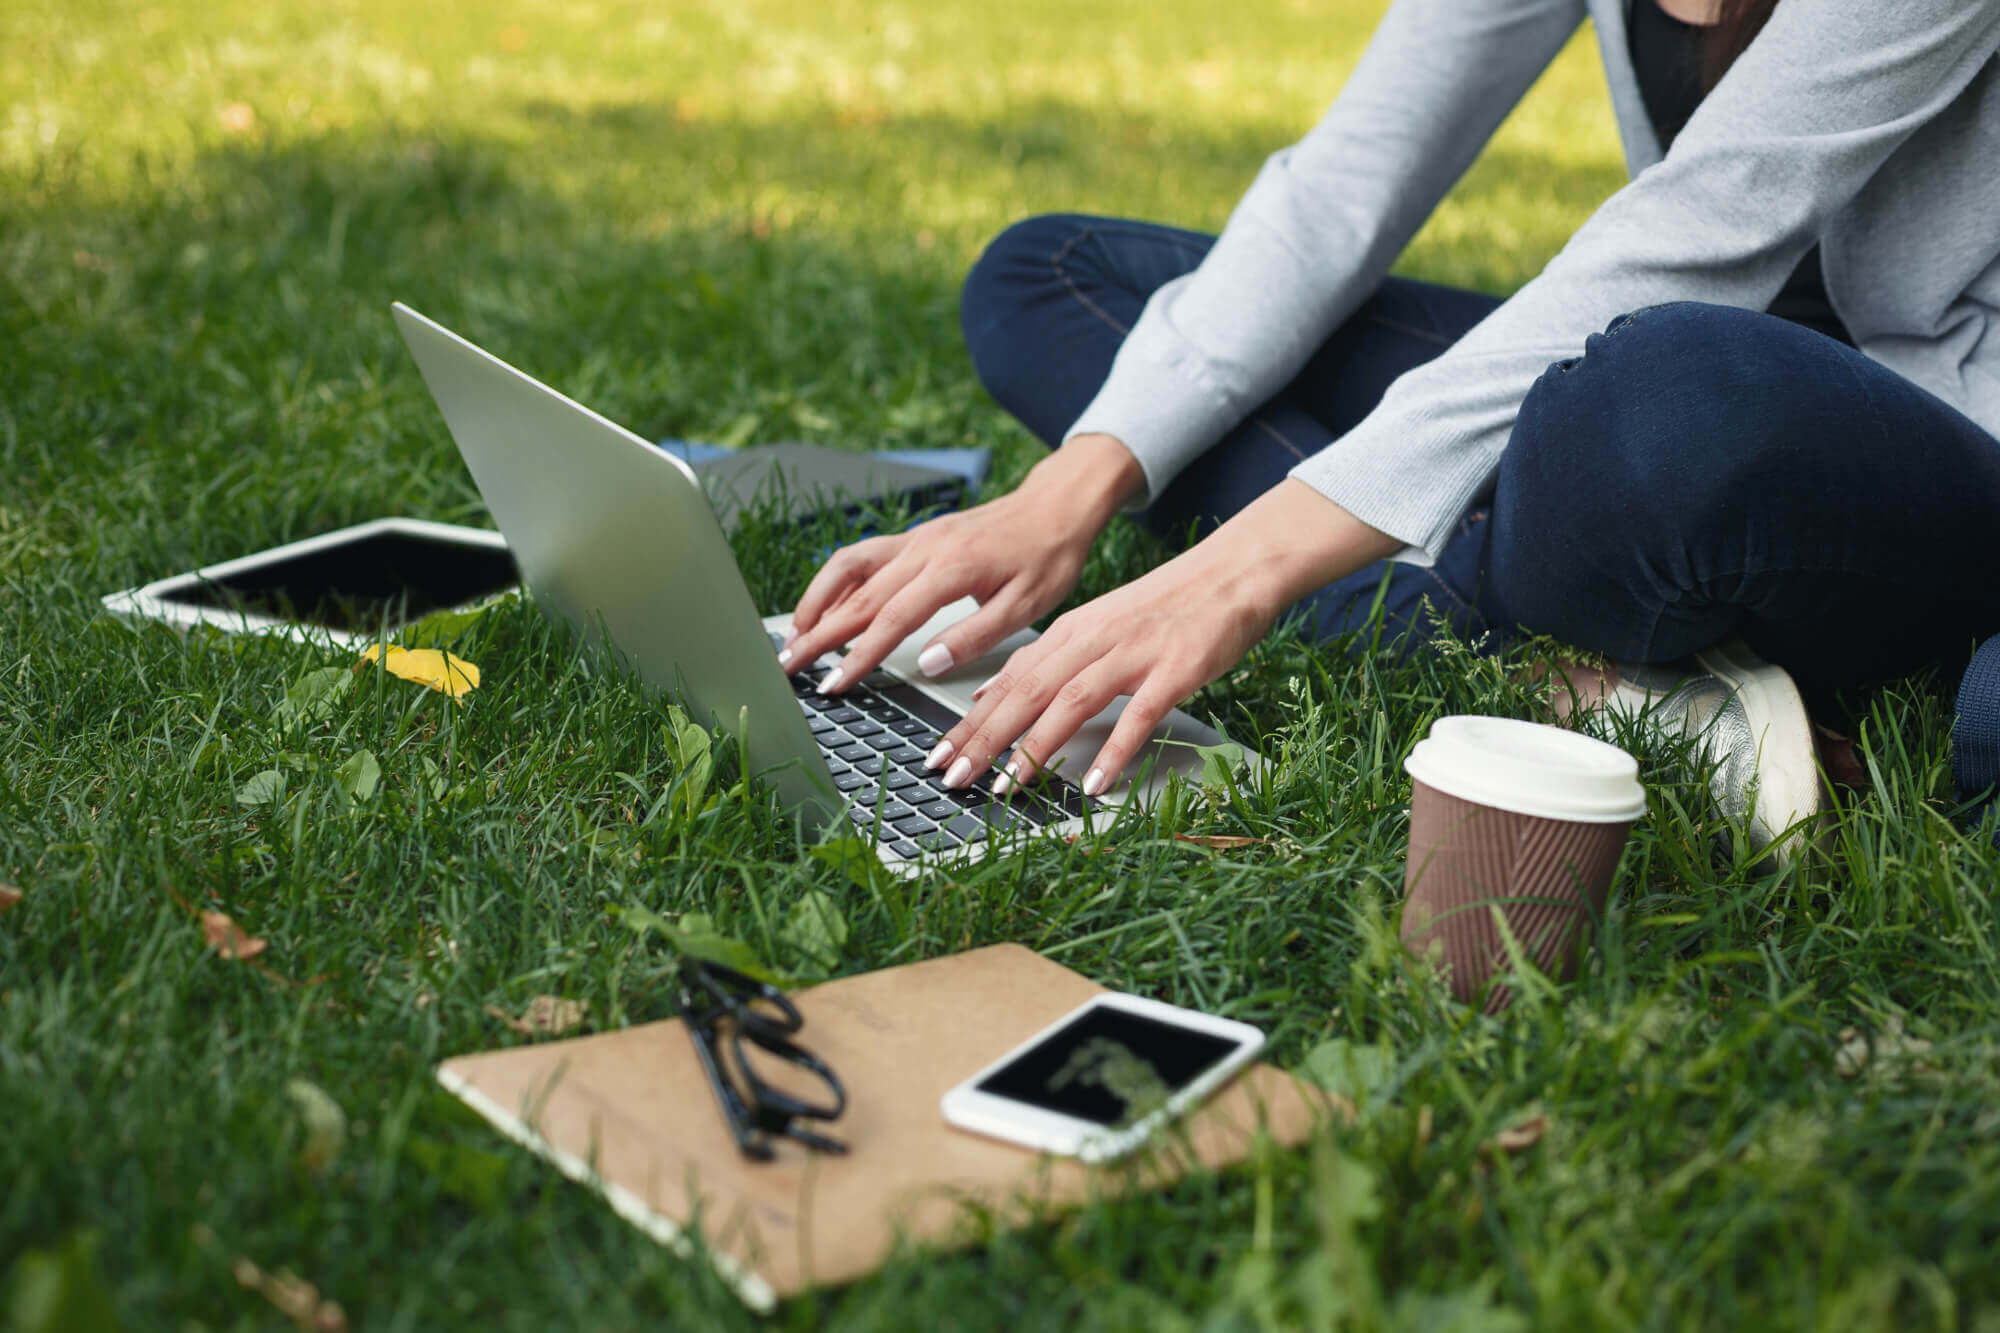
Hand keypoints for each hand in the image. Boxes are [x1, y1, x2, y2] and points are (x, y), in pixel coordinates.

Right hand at [781, 434, 1143, 690]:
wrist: (1055, 508)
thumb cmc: (1047, 558)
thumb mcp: (1026, 607)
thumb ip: (974, 637)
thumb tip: (929, 665)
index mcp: (953, 569)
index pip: (891, 619)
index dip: (858, 655)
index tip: (834, 684)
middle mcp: (925, 549)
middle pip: (858, 596)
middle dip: (819, 635)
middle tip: (788, 667)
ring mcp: (915, 539)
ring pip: (849, 567)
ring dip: (816, 602)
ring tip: (796, 637)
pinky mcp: (914, 537)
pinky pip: (863, 556)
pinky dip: (835, 582)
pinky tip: (824, 607)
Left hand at [927, 480, 1401, 795]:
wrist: (1230, 573)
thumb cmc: (1165, 608)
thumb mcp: (1095, 626)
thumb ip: (1046, 662)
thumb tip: (993, 697)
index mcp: (1070, 633)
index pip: (1008, 682)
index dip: (970, 722)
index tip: (939, 757)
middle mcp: (1092, 642)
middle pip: (1026, 694)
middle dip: (983, 740)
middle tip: (952, 778)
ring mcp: (1133, 656)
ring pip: (1070, 703)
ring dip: (1034, 749)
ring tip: (1007, 788)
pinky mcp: (1174, 671)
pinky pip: (1139, 716)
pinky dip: (1115, 751)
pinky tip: (1096, 784)